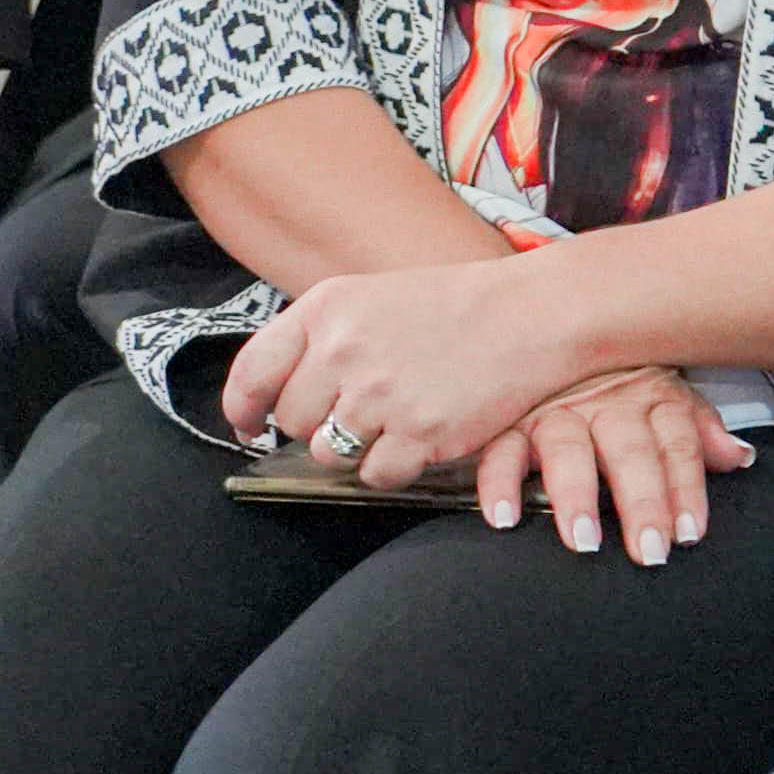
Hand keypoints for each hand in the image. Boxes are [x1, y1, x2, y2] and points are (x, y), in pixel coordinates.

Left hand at [218, 254, 567, 491]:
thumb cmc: (454, 306)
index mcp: (326, 310)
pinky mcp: (418, 434)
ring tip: (394, 418)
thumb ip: (321, 339)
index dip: (243, 407)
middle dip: (319, 424)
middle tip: (360, 409)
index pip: (252, 372)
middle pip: (293, 421)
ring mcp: (380, 395)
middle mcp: (344, 351)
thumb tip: (272, 398)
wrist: (530, 315)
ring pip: (330, 453)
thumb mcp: (373, 298)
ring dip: (355, 447)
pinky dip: (392, 465)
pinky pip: (375, 475)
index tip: (249, 424)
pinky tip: (417, 437)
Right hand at [472, 366, 753, 564]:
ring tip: (583, 538)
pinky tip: (503, 516)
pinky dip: (498, 483)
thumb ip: (699, 430)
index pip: (676, 441)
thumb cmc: (616, 371)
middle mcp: (605, 402)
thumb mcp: (663, 393)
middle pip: (630, 450)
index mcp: (649, 394)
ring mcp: (555, 409)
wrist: (548, 319)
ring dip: (576, 494)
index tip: (688, 531)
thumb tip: (740, 457)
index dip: (686, 486)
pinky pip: (500, 450)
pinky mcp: (508, 420)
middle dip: (642, 500)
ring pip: (568, 449)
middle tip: (649, 548)